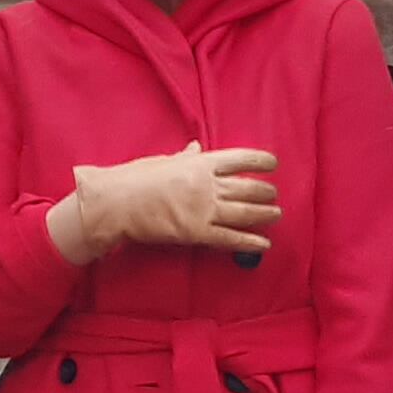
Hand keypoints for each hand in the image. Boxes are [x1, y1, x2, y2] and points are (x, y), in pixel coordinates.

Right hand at [52, 147, 283, 265]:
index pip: (240, 159)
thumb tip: (196, 148)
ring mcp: (204, 209)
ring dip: (265, 214)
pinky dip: (250, 242)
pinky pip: (230, 239)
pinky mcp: (197, 233)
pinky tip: (264, 244)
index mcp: (199, 163)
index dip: (260, 161)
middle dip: (266, 192)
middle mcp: (207, 185)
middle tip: (273, 195)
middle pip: (248, 187)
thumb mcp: (161, 161)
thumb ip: (184, 157)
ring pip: (245, 213)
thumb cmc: (133, 179)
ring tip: (276, 215)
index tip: (273, 163)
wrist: (116, 204)